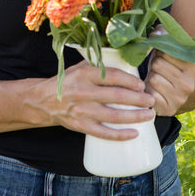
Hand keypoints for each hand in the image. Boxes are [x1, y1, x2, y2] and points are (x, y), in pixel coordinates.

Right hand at [35, 60, 155, 140]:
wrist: (43, 101)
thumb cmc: (68, 82)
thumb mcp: (80, 67)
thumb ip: (100, 64)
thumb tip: (126, 60)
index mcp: (85, 74)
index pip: (112, 76)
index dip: (130, 81)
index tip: (142, 84)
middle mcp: (83, 92)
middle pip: (116, 96)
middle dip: (138, 99)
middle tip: (151, 100)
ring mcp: (82, 111)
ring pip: (113, 115)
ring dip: (134, 116)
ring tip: (149, 115)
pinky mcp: (80, 125)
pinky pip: (103, 132)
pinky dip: (120, 135)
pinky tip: (134, 133)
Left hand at [145, 26, 194, 115]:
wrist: (174, 93)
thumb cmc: (168, 65)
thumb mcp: (168, 49)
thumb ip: (163, 35)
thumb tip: (155, 34)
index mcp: (193, 67)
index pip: (166, 51)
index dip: (160, 52)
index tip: (164, 56)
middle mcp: (189, 84)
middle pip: (158, 64)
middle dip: (155, 65)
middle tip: (160, 71)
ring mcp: (180, 98)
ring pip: (153, 79)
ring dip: (151, 78)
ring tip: (158, 80)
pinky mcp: (169, 109)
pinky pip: (150, 95)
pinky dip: (149, 92)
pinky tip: (155, 92)